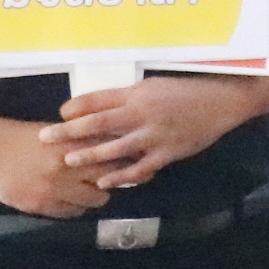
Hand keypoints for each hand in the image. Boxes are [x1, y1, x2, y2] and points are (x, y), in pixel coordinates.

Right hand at [0, 119, 114, 219]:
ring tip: (85, 189)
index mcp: (71, 147)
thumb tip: (112, 145)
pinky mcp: (39, 206)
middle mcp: (65, 170)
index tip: (123, 164)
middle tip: (104, 179)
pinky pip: (70, 213)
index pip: (111, 160)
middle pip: (107, 184)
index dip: (120, 163)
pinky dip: (74, 207)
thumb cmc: (21, 137)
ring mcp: (52, 191)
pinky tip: (68, 198)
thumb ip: (81, 141)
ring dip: (93, 196)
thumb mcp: (55, 133)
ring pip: (92, 202)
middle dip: (109, 182)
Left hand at [47, 74, 255, 189]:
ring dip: (90, 155)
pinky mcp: (168, 152)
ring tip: (68, 161)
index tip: (60, 114)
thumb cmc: (186, 91)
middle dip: (69, 131)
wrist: (222, 101)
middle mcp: (142, 113)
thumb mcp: (155, 86)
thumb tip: (100, 107)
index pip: (99, 99)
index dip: (76, 107)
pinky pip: (140, 167)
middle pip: (98, 123)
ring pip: (115, 147)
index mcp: (137, 94)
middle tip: (46, 137)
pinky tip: (105, 182)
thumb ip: (129, 97)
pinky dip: (121, 176)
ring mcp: (154, 135)